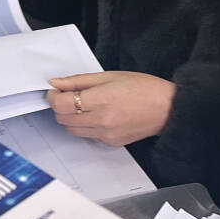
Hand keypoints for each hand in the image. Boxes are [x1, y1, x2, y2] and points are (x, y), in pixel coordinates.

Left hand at [47, 72, 174, 146]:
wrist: (167, 108)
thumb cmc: (143, 88)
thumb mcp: (109, 76)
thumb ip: (79, 81)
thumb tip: (56, 83)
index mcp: (101, 100)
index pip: (61, 104)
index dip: (52, 97)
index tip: (55, 91)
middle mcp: (101, 120)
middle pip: (62, 119)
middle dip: (59, 106)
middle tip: (67, 95)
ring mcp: (105, 134)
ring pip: (71, 130)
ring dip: (69, 117)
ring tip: (82, 105)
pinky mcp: (110, 143)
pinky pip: (86, 135)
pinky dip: (84, 125)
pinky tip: (96, 114)